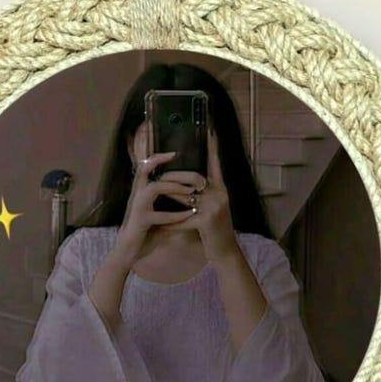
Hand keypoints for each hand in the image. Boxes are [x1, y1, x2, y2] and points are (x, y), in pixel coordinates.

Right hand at [113, 142, 196, 268]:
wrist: (127, 253)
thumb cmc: (144, 233)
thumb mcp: (159, 217)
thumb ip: (170, 207)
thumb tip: (192, 202)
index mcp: (140, 191)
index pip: (145, 166)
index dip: (158, 157)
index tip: (176, 153)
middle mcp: (137, 195)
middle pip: (148, 170)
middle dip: (173, 169)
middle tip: (196, 176)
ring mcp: (138, 207)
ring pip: (155, 188)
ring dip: (175, 187)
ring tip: (192, 191)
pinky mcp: (141, 220)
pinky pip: (160, 215)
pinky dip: (177, 215)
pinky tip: (190, 215)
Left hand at [158, 126, 238, 261]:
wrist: (227, 252)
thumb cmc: (216, 230)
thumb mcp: (214, 208)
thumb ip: (204, 194)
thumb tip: (186, 182)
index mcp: (221, 189)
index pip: (215, 164)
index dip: (212, 147)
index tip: (209, 129)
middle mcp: (220, 194)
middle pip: (193, 178)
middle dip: (174, 178)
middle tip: (159, 176)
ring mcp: (214, 207)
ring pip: (184, 195)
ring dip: (168, 196)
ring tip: (153, 193)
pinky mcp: (206, 221)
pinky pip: (182, 218)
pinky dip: (170, 223)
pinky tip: (160, 225)